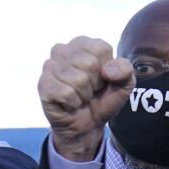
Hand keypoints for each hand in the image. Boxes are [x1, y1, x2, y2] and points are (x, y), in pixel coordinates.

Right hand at [38, 36, 133, 161]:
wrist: (87, 125)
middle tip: (90, 90)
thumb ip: (125, 70)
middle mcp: (63, 50)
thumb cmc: (103, 99)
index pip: (101, 49)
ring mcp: (50, 66)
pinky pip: (66, 93)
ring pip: (78, 80)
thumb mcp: (124, 84)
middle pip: (90, 64)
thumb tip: (107, 71)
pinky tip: (70, 103)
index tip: (102, 78)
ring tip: (80, 96)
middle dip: (95, 84)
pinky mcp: (43, 84)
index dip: (107, 70)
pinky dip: (74, 103)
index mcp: (83, 43)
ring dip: (84, 95)